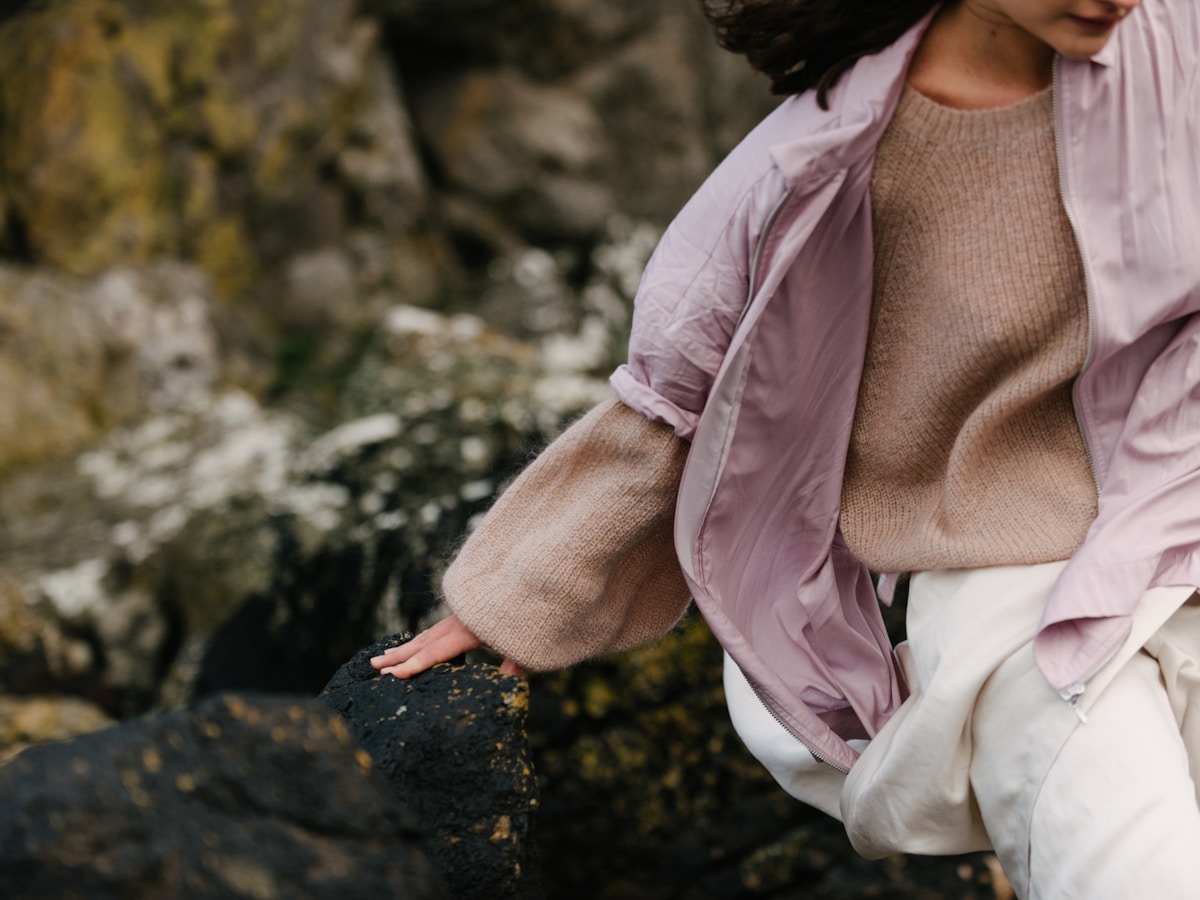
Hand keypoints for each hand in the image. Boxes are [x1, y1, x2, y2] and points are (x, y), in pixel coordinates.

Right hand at [370, 614, 524, 678]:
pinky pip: (438, 628)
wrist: (535, 572)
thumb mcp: (526, 641)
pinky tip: (415, 643)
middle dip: (398, 656)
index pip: (436, 652)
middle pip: (424, 641)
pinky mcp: (466, 612)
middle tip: (374, 666)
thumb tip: (510, 686)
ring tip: (383, 656)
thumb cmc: (533, 611)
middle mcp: (460, 621)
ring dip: (406, 646)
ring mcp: (461, 615)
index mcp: (471, 629)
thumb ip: (515, 663)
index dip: (413, 665)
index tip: (390, 676)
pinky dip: (422, 638)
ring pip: (428, 633)